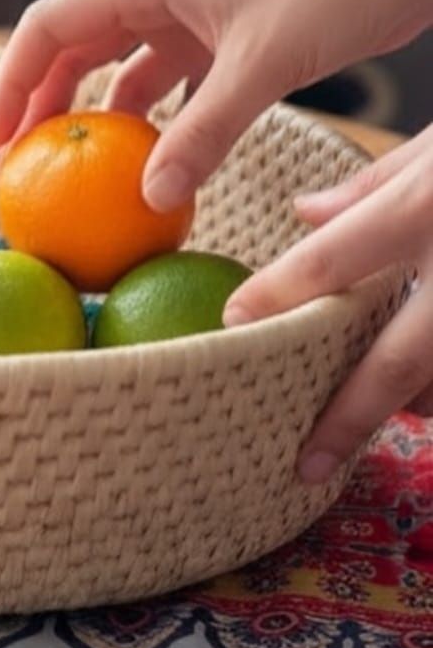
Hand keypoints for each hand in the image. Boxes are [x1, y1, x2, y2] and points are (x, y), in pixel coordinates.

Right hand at [0, 0, 431, 211]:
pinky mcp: (212, 40)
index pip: (47, 26)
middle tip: (17, 167)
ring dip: (84, 117)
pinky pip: (158, 85)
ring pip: (108, 69)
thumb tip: (151, 199)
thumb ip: (205, 132)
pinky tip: (141, 161)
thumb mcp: (264, 63)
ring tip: (64, 170)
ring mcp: (182, 16)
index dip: (9, 83)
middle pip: (66, 49)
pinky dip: (143, 122)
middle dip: (35, 105)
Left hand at [223, 124, 432, 482]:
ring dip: (411, 409)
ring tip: (366, 421)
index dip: (276, 296)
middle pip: (396, 362)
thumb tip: (305, 212)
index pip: (329, 262)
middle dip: (348, 418)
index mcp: (426, 209)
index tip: (233, 323)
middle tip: (307, 464)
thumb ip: (375, 183)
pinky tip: (427, 395)